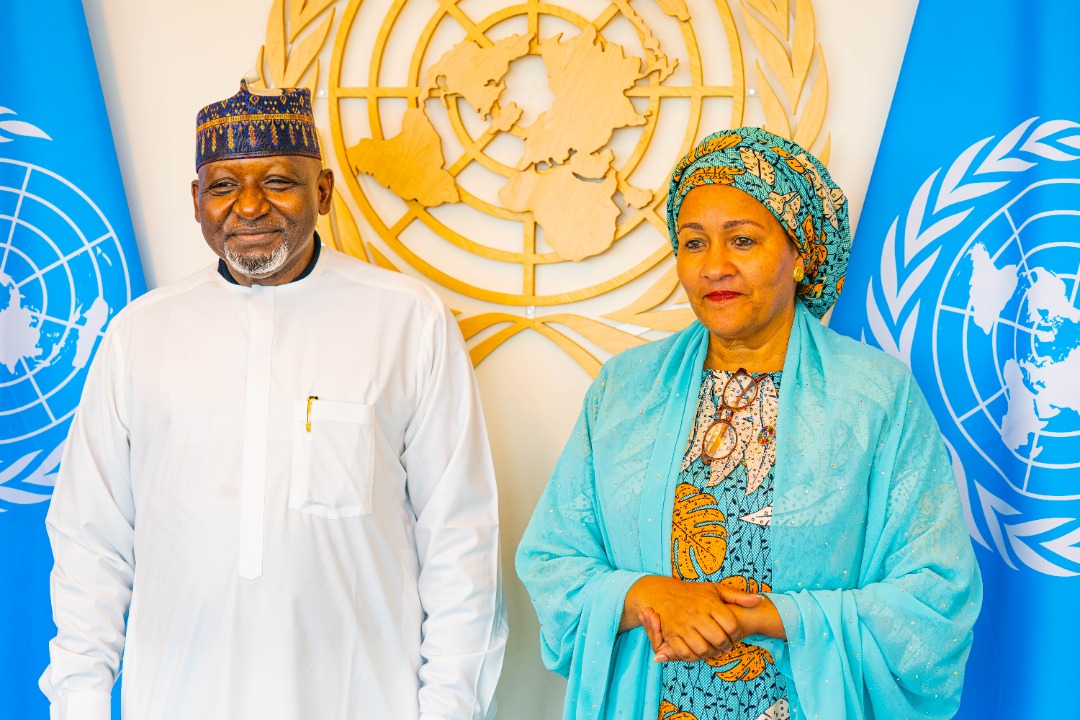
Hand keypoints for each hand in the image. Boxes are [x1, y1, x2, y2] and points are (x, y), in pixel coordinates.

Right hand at [640, 591, 784, 661]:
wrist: (663, 593)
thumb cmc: (693, 593)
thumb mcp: (716, 589)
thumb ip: (739, 596)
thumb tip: (759, 600)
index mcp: (709, 603)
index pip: (732, 626)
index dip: (738, 635)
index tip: (736, 636)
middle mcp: (696, 614)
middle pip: (720, 640)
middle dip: (727, 646)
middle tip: (726, 645)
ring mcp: (683, 625)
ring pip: (704, 649)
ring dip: (712, 653)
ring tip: (715, 649)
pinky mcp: (671, 635)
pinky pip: (686, 654)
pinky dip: (696, 657)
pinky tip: (700, 651)